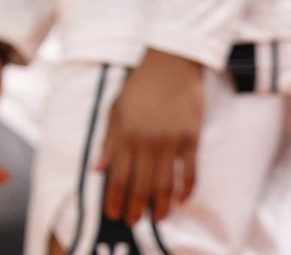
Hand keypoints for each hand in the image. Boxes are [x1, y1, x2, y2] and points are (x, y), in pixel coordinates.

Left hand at [98, 48, 203, 223]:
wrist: (171, 67)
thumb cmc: (139, 87)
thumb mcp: (115, 111)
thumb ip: (108, 142)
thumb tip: (98, 169)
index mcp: (124, 135)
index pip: (118, 175)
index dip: (115, 197)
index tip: (113, 214)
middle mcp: (147, 142)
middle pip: (141, 184)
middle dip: (136, 206)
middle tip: (133, 222)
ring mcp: (171, 142)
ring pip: (166, 183)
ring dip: (162, 204)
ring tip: (158, 218)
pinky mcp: (191, 140)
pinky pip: (190, 172)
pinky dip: (187, 189)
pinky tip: (182, 200)